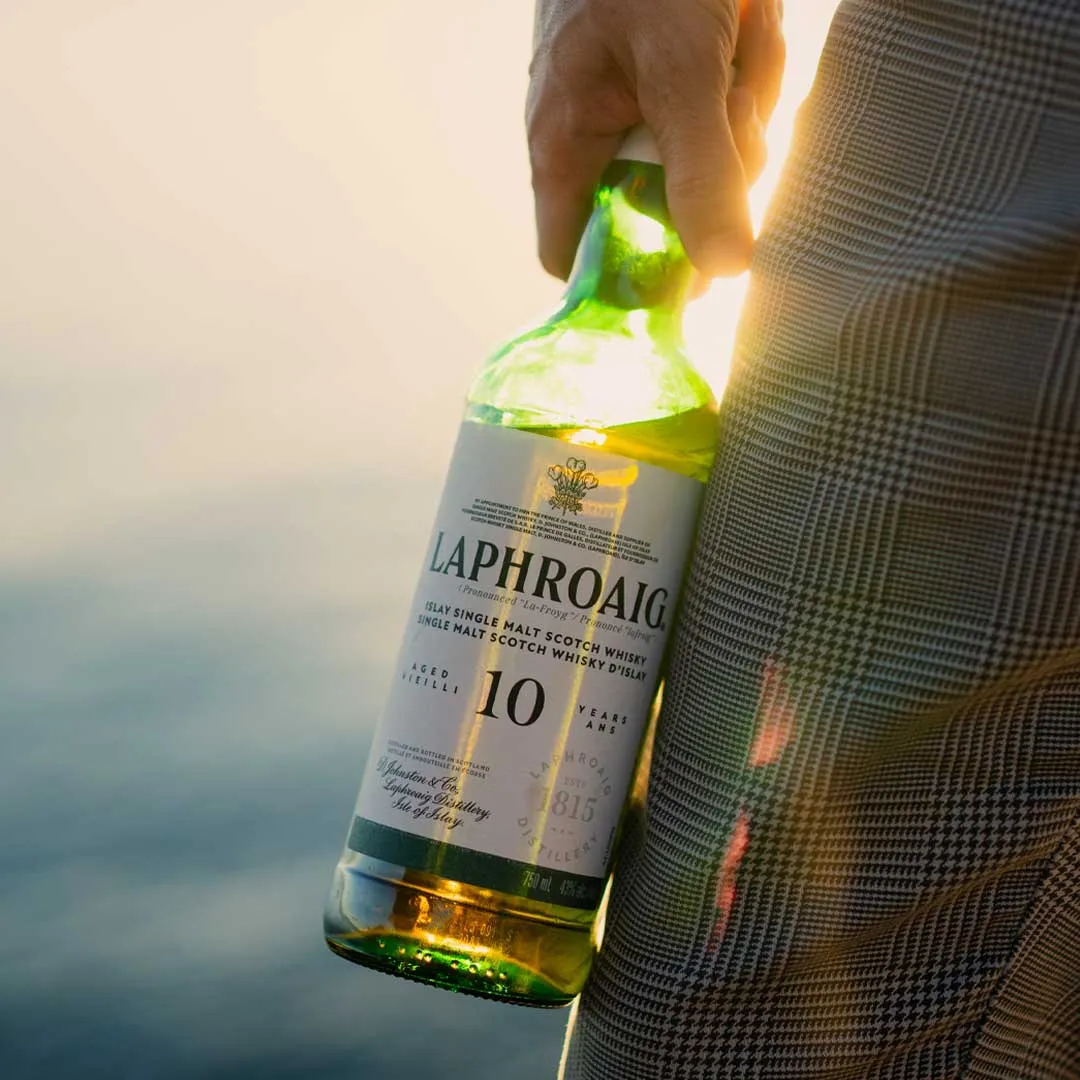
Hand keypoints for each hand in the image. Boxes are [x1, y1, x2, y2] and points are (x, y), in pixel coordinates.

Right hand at [527, 0, 784, 279]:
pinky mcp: (678, 71)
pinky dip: (749, 67)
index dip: (623, 268)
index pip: (570, 253)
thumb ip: (703, 175)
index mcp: (564, 146)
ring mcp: (639, 102)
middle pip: (662, 208)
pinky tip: (748, 21)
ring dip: (744, 105)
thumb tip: (725, 271)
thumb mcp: (683, 72)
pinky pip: (725, 102)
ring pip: (706, 154)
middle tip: (734, 111)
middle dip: (715, 169)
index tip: (689, 262)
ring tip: (741, 36)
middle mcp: (594, 134)